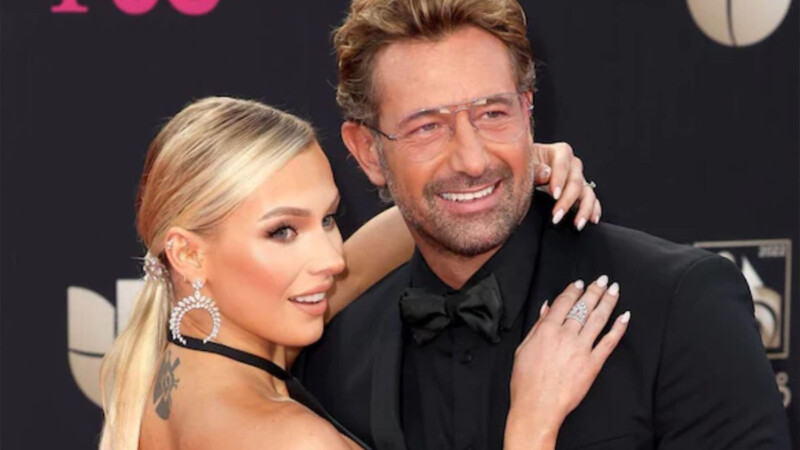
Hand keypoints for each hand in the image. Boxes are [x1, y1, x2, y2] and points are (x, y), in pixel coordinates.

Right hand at [505, 276, 629, 447]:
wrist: (537, 406)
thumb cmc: (526, 381)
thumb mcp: (523, 348)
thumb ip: (537, 326)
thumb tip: (546, 308)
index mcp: (547, 330)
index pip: (563, 303)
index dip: (573, 290)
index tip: (580, 282)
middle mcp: (566, 335)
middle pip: (583, 307)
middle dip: (595, 290)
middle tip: (604, 279)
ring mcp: (581, 349)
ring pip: (598, 319)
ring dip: (608, 302)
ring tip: (614, 290)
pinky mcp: (593, 363)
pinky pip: (609, 341)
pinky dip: (618, 328)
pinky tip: (624, 317)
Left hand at [532, 142, 600, 230]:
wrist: (529, 171)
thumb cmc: (527, 165)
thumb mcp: (527, 164)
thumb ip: (535, 169)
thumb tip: (546, 173)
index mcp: (560, 152)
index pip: (563, 164)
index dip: (559, 179)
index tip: (554, 194)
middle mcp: (573, 165)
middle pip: (576, 182)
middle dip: (567, 200)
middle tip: (556, 215)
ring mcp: (579, 179)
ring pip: (587, 192)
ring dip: (584, 209)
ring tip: (577, 224)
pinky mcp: (582, 192)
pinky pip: (592, 200)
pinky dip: (593, 210)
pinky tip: (592, 219)